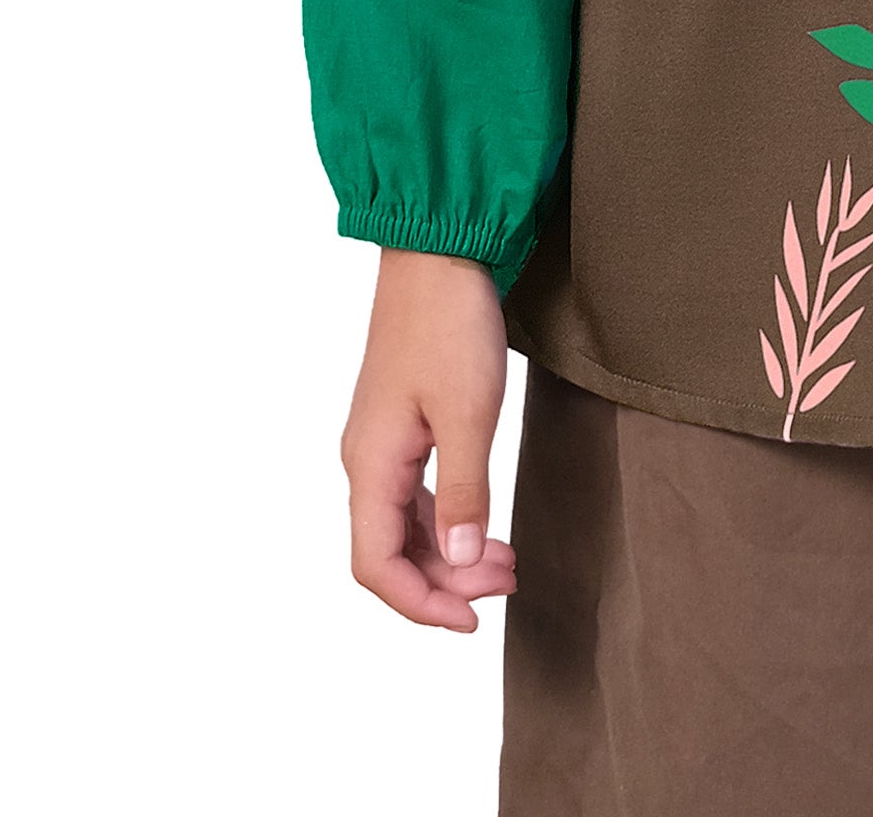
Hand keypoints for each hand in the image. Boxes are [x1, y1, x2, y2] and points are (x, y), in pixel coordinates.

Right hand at [341, 249, 519, 630]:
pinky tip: (481, 522)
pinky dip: (447, 517)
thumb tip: (456, 561)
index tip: (472, 619)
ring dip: (449, 552)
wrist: (439, 252)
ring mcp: (381, 441)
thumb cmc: (450, 324)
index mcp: (370, 464)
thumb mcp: (469, 412)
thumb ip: (463, 491)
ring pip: (404, 524)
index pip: (376, 566)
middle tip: (507, 584)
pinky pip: (414, 492)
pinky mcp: (401, 421)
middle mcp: (365, 460)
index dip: (420, 604)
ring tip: (505, 560)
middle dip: (445, 581)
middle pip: (390, 551)